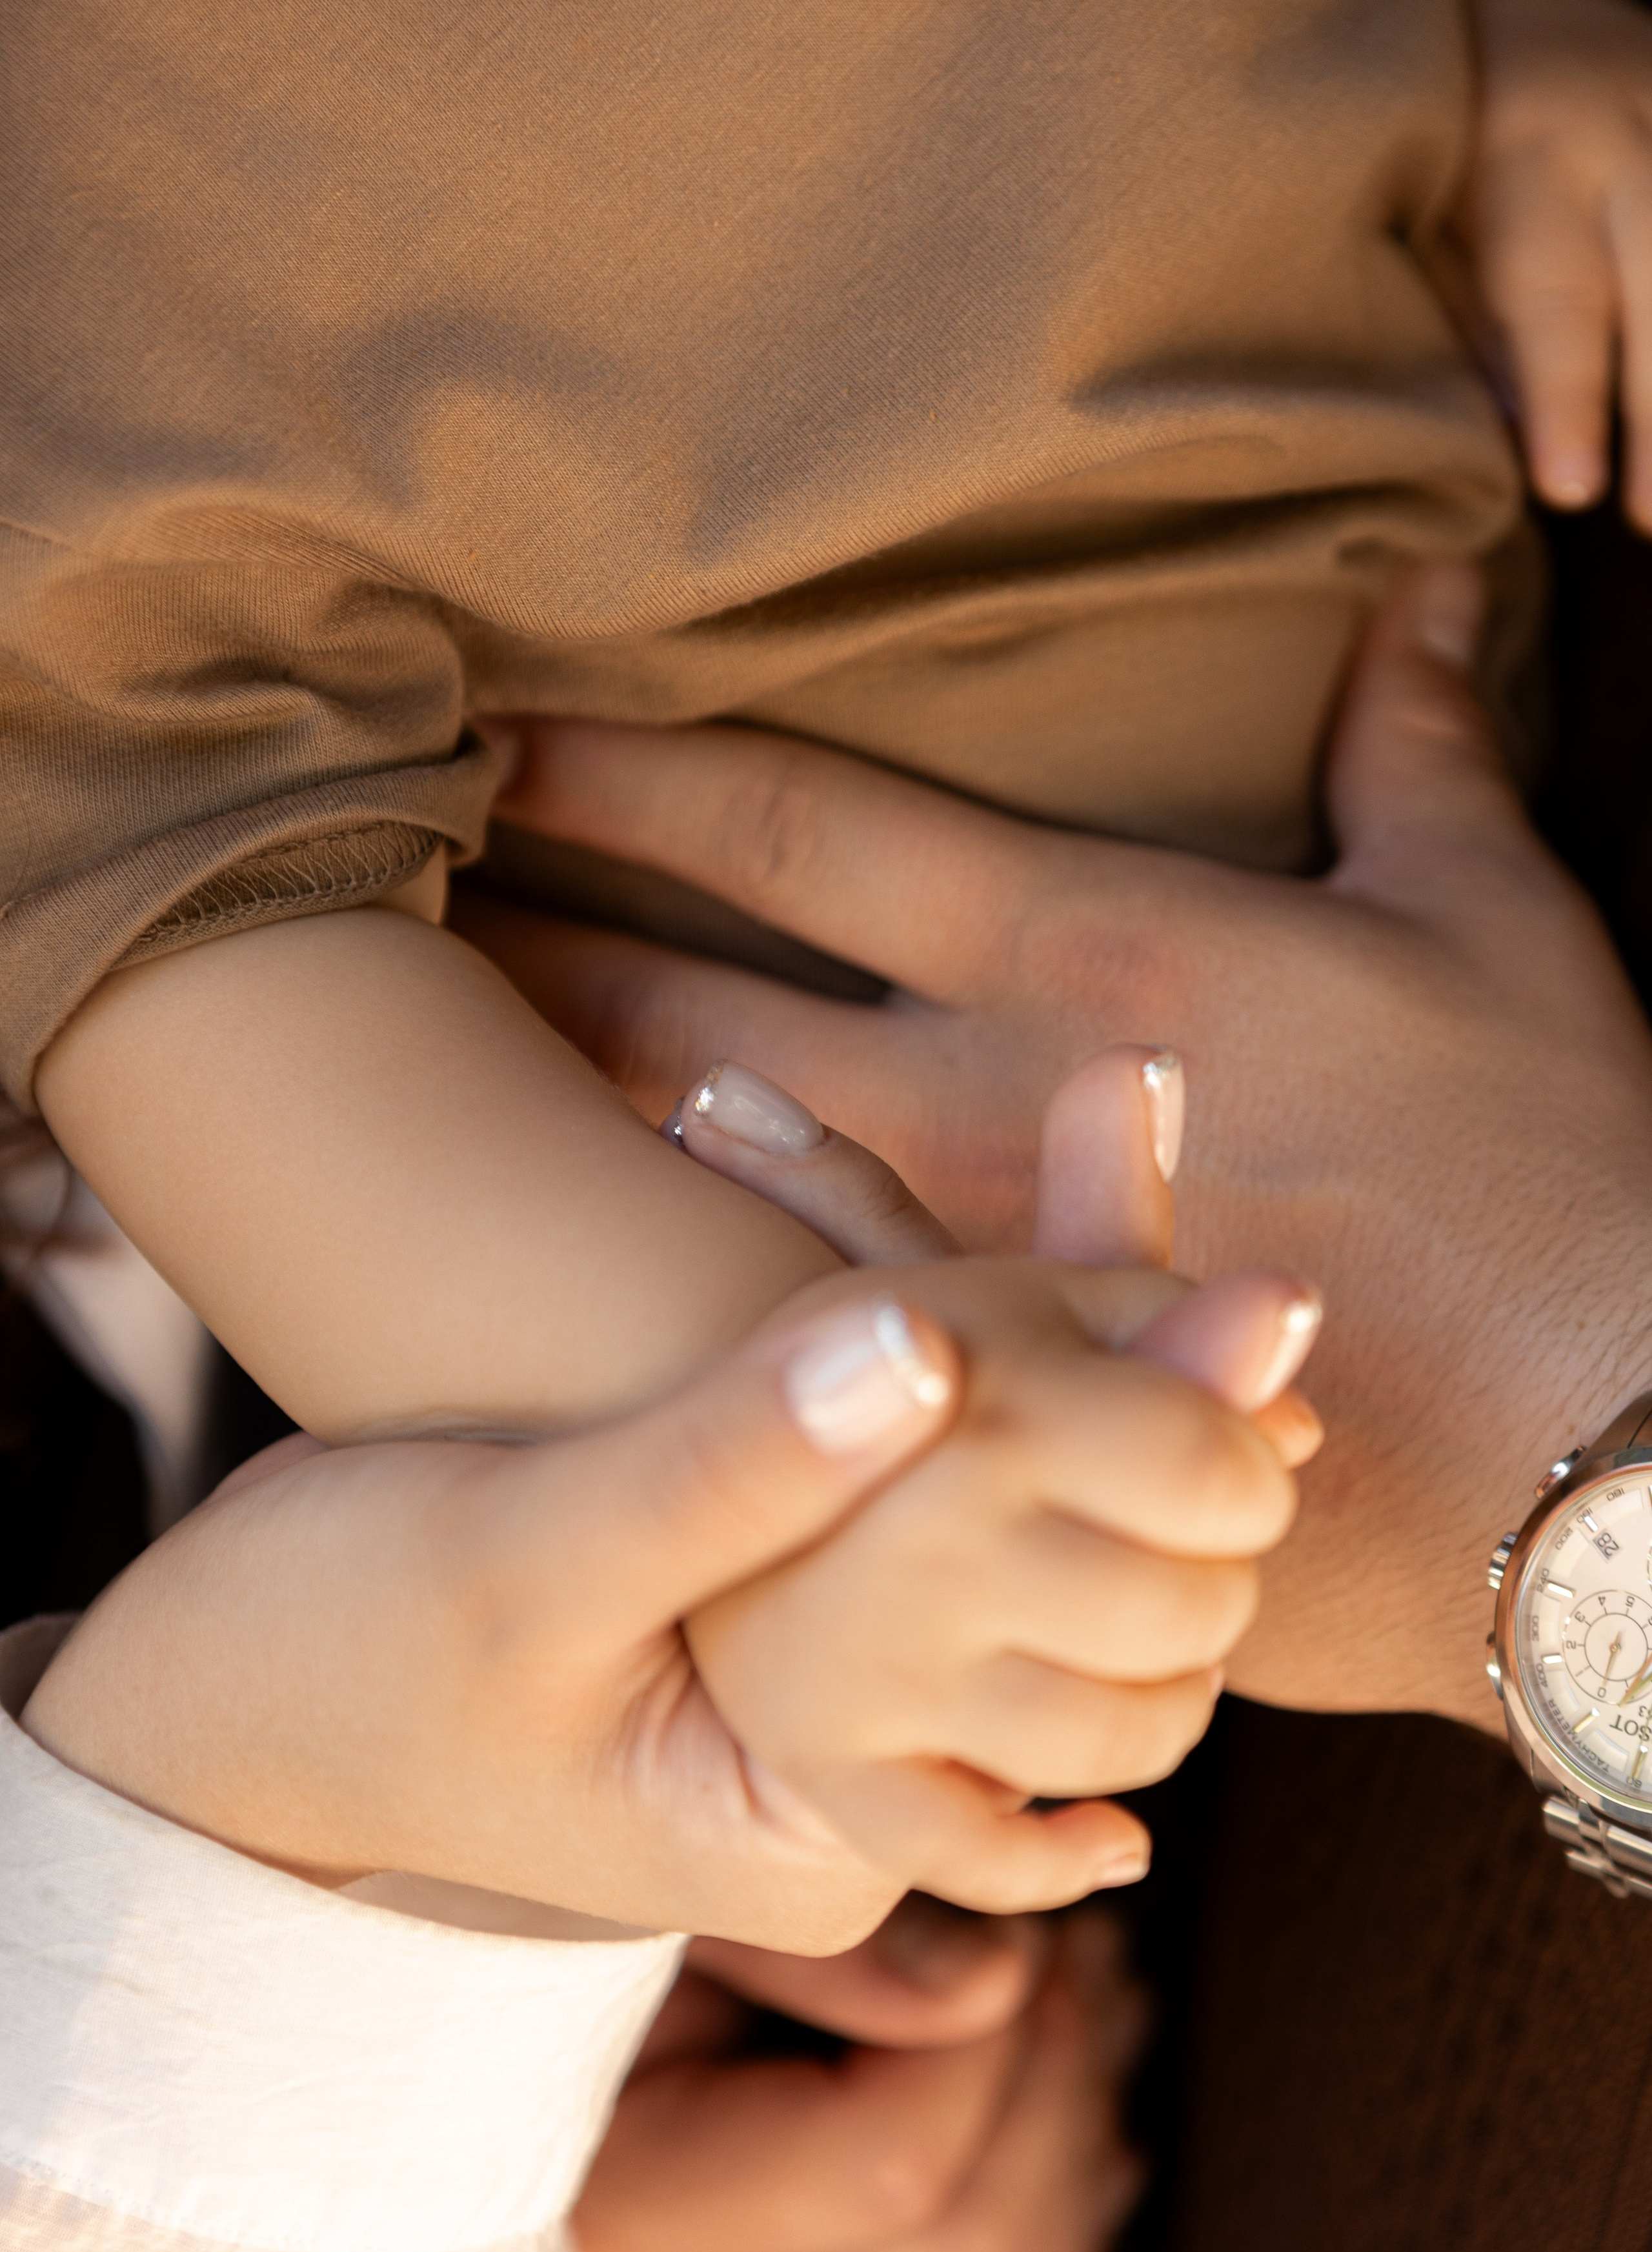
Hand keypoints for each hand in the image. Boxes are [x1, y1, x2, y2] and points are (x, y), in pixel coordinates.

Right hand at [23, 1066, 1309, 1938]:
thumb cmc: (334, 1654)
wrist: (214, 1700)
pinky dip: (938, 1362)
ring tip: (1126, 1170)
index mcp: (820, 1821)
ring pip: (1002, 1517)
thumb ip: (726, 1465)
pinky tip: (990, 1234)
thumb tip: (927, 1334)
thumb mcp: (525, 1555)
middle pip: (1067, 1574)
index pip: (1072, 1649)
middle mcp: (851, 1778)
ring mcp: (812, 1699)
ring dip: (1053, 1351)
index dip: (1158, 1456)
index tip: (1244, 1287)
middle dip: (1131, 1390)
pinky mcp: (770, 1609)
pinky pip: (900, 1481)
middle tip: (1190, 1176)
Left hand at [463, 560, 1651, 1729]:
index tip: (502, 735)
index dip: (635, 772)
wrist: (1595, 1444)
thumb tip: (1413, 592)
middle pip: (684, 1018)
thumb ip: (1415, 751)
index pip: (797, 833)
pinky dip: (692, 1320)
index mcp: (1082, 961)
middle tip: (390, 925)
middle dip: (528, 961)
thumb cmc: (1551, 1167)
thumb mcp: (1491, 923)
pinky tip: (592, 1319)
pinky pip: (807, 1367)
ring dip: (569, 1142)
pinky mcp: (993, 1421)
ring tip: (430, 1117)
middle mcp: (980, 1112)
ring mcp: (967, 1280)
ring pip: (706, 1196)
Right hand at [576, 1904, 1145, 2251]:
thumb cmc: (570, 1947)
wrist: (473, 2049)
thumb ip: (827, 1948)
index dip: (988, 2039)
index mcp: (630, 2216)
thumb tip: (1004, 1979)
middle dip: (1056, 2082)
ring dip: (1075, 2146)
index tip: (1006, 1928)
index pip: (888, 2169)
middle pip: (972, 2251)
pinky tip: (1060, 2103)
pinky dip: (1055, 2220)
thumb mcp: (669, 1917)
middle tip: (1065, 1951)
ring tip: (1076, 2007)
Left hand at [1455, 0, 1651, 524]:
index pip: (1556, 298)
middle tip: (1648, 518)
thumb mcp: (1422, 208)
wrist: (1514, 2)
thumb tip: (1499, 433)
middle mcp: (1628, 128)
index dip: (1567, 401)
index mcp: (1529, 152)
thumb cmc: (1445, 127)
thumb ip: (1461, 308)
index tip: (1572, 489)